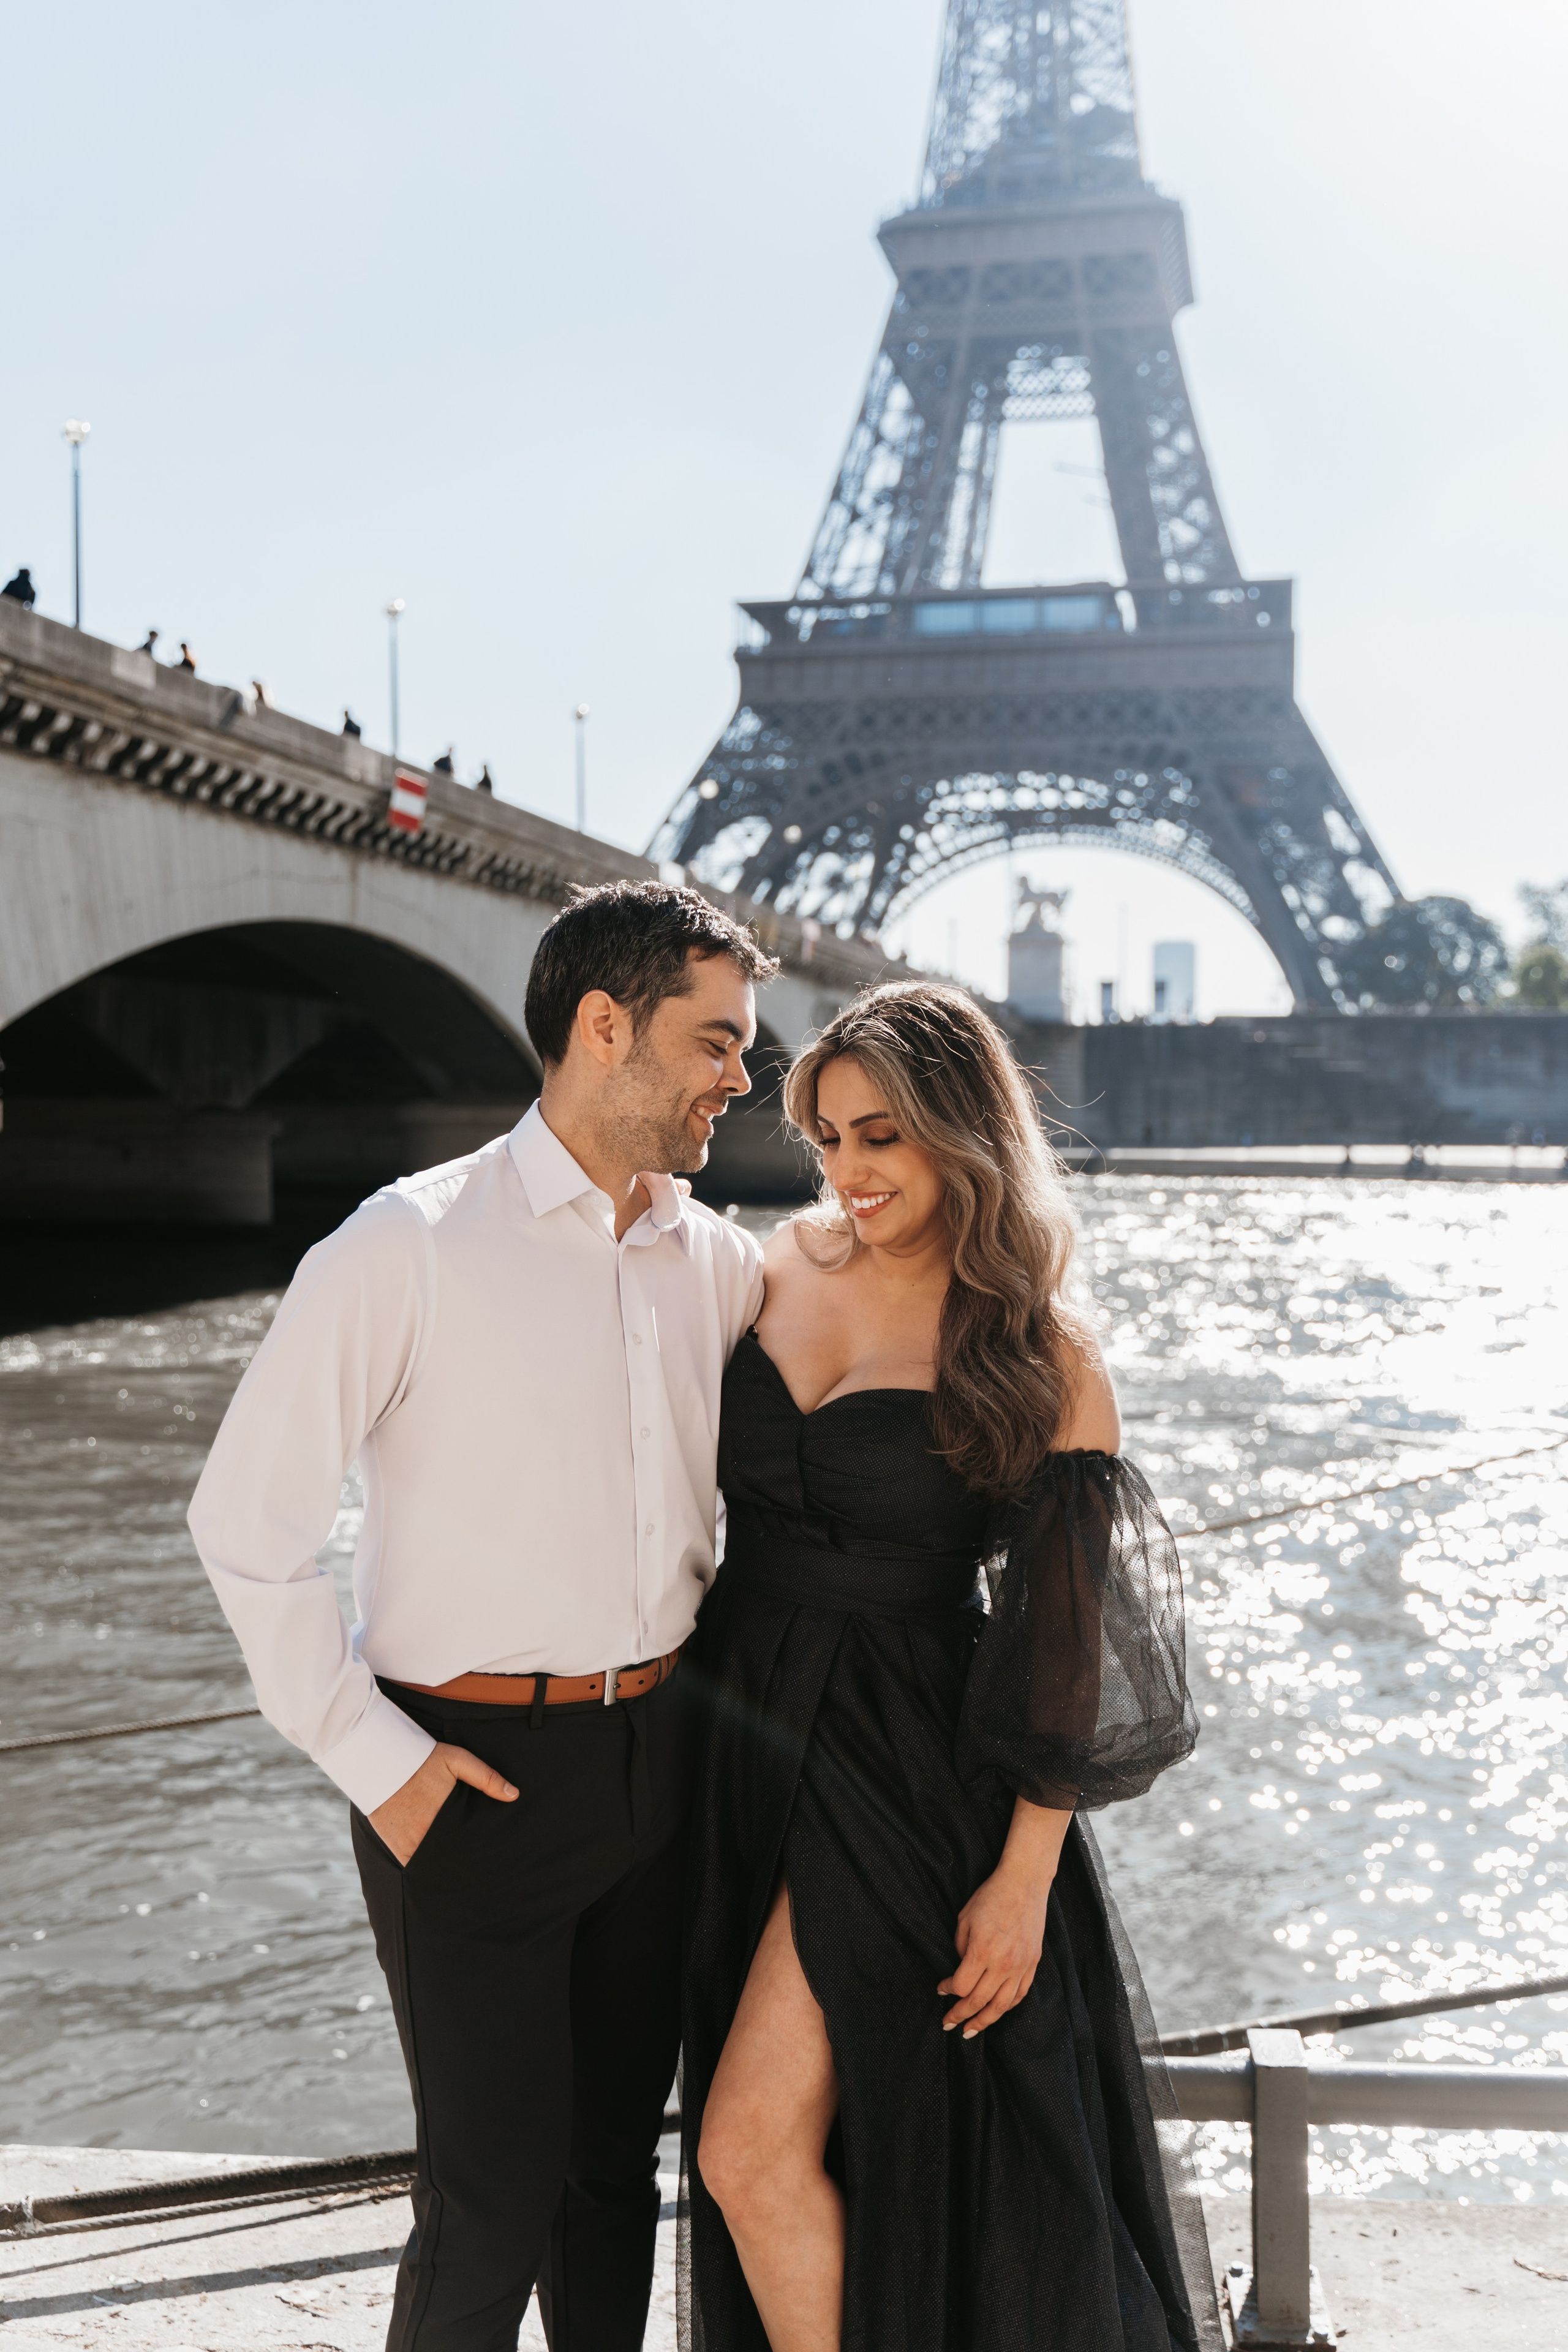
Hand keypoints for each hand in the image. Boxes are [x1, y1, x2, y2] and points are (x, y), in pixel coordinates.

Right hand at [368, 1742, 517, 1865]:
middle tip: (480, 1871)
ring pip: (434, 1866)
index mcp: (446, 1818)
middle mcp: (427, 1836)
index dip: (479, 1855)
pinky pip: (415, 1865)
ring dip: (445, 1868)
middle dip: (464, 1865)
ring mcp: (410, 1844)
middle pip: (451, 1859)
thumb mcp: (457, 1760)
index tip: (490, 1860)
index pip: (468, 1846)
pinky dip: (425, 1869)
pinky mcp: (397, 1847)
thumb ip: (486, 1777)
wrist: (380, 1761)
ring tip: (461, 1876)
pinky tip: (437, 1871)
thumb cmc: (422, 1759)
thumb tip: (514, 1795)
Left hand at [937, 1796, 1072, 2036]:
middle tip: (948, 2025)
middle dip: (961, 2016)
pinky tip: (996, 2012)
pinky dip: (1006, 2008)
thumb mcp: (964, 1919)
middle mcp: (1003, 1965)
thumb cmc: (990, 1897)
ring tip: (971, 2031)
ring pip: (1001, 2006)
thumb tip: (960, 1969)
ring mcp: (1020, 1967)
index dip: (948, 1991)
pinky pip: (1019, 1995)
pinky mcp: (1032, 1964)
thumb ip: (960, 1948)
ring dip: (984, 2022)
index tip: (941, 1989)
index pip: (961, 1987)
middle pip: (979, 2002)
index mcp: (982, 1952)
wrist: (1023, 1884)